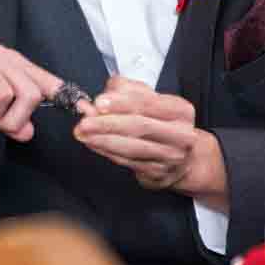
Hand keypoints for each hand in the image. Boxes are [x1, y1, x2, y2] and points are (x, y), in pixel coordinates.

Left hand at [72, 76, 226, 202]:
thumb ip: (125, 91)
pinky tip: (92, 143)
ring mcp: (170, 157)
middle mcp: (181, 135)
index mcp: (181, 111)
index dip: (122, 103)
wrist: (182, 160)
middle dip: (108, 123)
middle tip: (84, 121)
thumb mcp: (149, 99)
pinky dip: (106, 151)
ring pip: (131, 147)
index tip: (98, 102)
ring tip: (82, 133)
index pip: (149, 103)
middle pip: (140, 126)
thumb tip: (102, 97)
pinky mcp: (157, 173)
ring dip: (102, 140)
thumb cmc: (160, 123)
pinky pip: (126, 161)